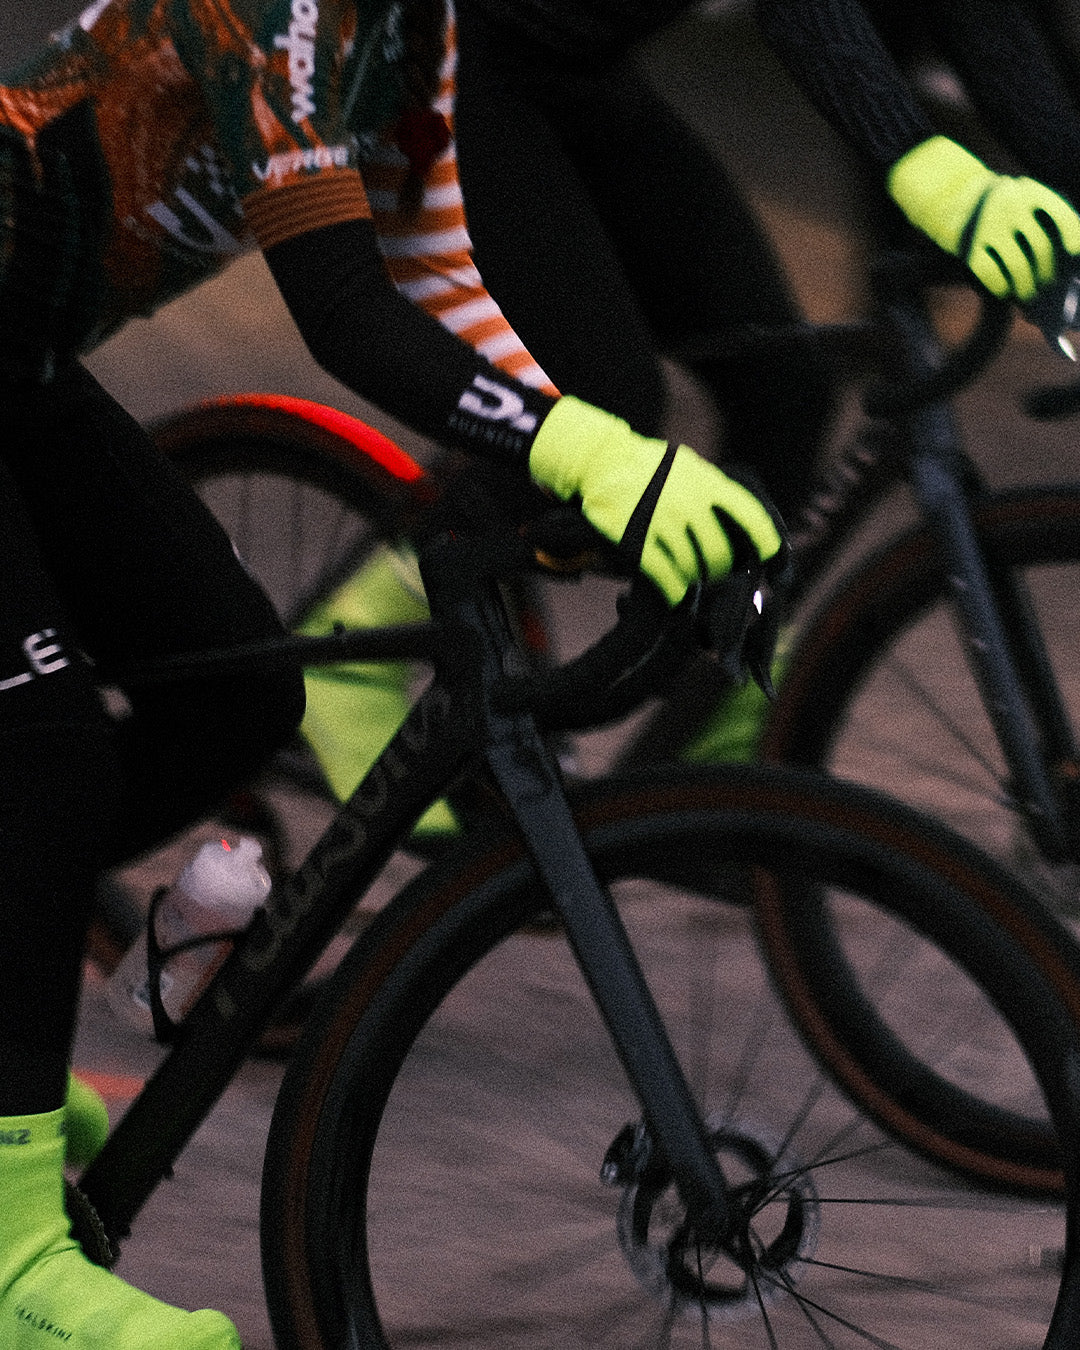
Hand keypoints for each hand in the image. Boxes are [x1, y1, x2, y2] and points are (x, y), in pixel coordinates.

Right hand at [528, 396, 783, 604]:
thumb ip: (715, 494)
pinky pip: (666, 577)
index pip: (753, 520)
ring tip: (691, 580)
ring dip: (695, 580)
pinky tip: (676, 597)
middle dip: (720, 571)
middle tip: (714, 576)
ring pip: (693, 568)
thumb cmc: (651, 468)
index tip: (776, 568)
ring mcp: (662, 521)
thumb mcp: (691, 469)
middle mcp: (689, 503)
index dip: (770, 549)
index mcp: (708, 484)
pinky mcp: (636, 539)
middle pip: (720, 554)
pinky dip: (676, 593)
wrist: (601, 459)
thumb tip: (747, 530)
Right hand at [887, 135, 1079, 300]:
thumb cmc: (996, 206)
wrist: (949, 195)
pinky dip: (1001, 288)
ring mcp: (989, 227)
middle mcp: (1012, 207)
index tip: (1075, 251)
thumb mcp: (1022, 197)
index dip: (1072, 234)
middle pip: (1041, 249)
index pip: (1060, 215)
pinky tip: (1004, 291)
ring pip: (1018, 266)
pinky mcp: (969, 246)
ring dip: (1026, 286)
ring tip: (1028, 294)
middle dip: (1047, 274)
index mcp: (1030, 192)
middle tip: (1047, 285)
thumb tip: (1063, 258)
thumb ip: (1042, 219)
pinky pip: (991, 275)